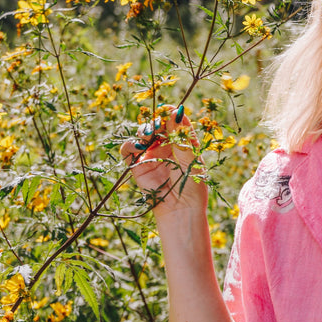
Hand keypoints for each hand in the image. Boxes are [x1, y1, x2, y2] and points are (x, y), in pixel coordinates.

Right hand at [120, 105, 206, 219]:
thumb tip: (177, 111)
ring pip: (142, 134)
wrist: (182, 210)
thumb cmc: (192, 185)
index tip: (171, 110)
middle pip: (157, 125)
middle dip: (157, 121)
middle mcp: (165, 146)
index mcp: (181, 142)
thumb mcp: (192, 158)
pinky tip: (140, 146)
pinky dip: (131, 145)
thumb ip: (182, 136)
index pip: (174, 122)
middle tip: (159, 123)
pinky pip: (128, 150)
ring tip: (150, 134)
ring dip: (144, 130)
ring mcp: (150, 155)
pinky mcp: (137, 166)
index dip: (171, 114)